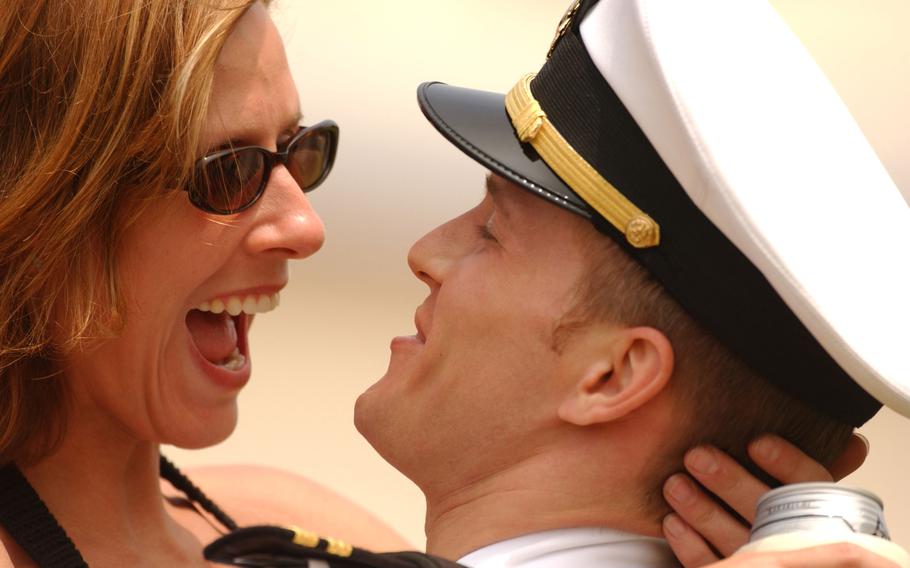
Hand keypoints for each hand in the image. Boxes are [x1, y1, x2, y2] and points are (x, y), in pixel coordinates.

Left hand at [662, 433, 868, 566]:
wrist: (779, 559)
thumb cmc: (789, 523)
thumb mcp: (811, 500)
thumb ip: (812, 474)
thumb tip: (854, 443)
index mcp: (823, 517)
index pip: (812, 488)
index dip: (788, 464)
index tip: (757, 442)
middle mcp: (796, 542)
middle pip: (766, 511)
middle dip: (730, 481)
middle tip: (696, 455)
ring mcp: (765, 564)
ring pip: (734, 540)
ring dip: (701, 511)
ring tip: (674, 484)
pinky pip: (713, 566)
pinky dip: (691, 546)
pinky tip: (672, 522)